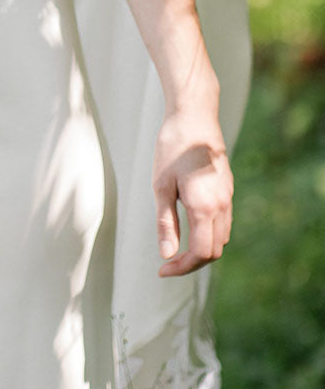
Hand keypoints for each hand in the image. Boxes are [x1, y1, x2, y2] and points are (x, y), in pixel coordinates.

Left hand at [152, 106, 232, 276]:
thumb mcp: (161, 187)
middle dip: (191, 263)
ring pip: (221, 238)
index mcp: (205, 207)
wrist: (195, 118)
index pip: (201, 253)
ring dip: (201, 250)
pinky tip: (189, 230)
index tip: (162, 270)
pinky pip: (223, 223)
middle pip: (214, 250)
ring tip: (176, 250)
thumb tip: (167, 255)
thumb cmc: (172, 149)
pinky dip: (208, 235)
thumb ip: (165, 223)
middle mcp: (222, 205)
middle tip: (166, 264)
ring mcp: (228, 197)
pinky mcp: (228, 190)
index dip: (182, 267)